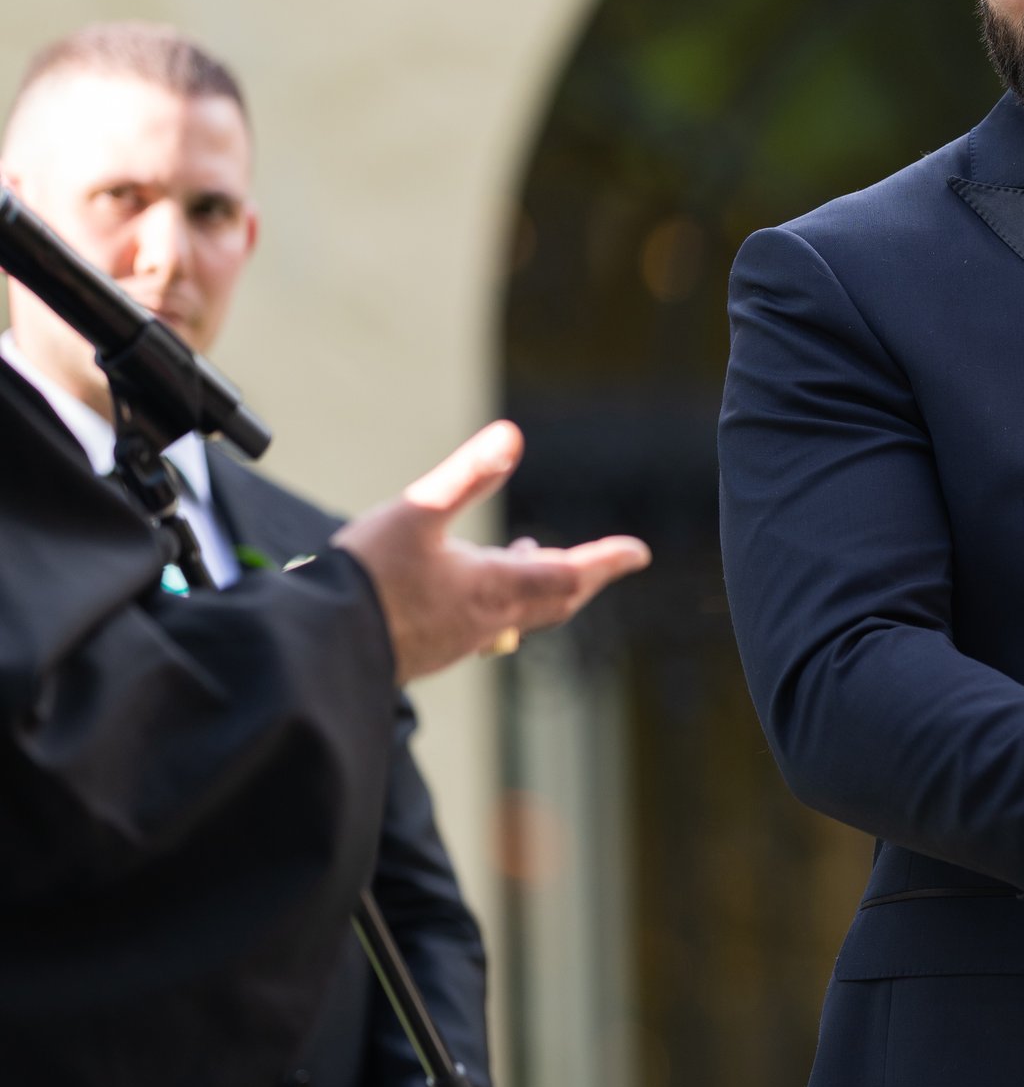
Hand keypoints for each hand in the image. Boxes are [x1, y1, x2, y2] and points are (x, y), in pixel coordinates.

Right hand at [336, 421, 647, 681]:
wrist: (320, 646)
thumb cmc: (367, 577)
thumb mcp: (417, 512)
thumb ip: (467, 475)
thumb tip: (511, 436)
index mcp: (493, 588)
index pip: (569, 575)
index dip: (607, 561)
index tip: (639, 553)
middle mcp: (486, 621)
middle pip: (554, 602)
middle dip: (582, 577)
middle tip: (606, 560)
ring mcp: (460, 641)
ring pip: (518, 615)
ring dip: (537, 586)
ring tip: (528, 553)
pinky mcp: (431, 651)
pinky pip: (484, 626)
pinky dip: (498, 600)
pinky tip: (470, 583)